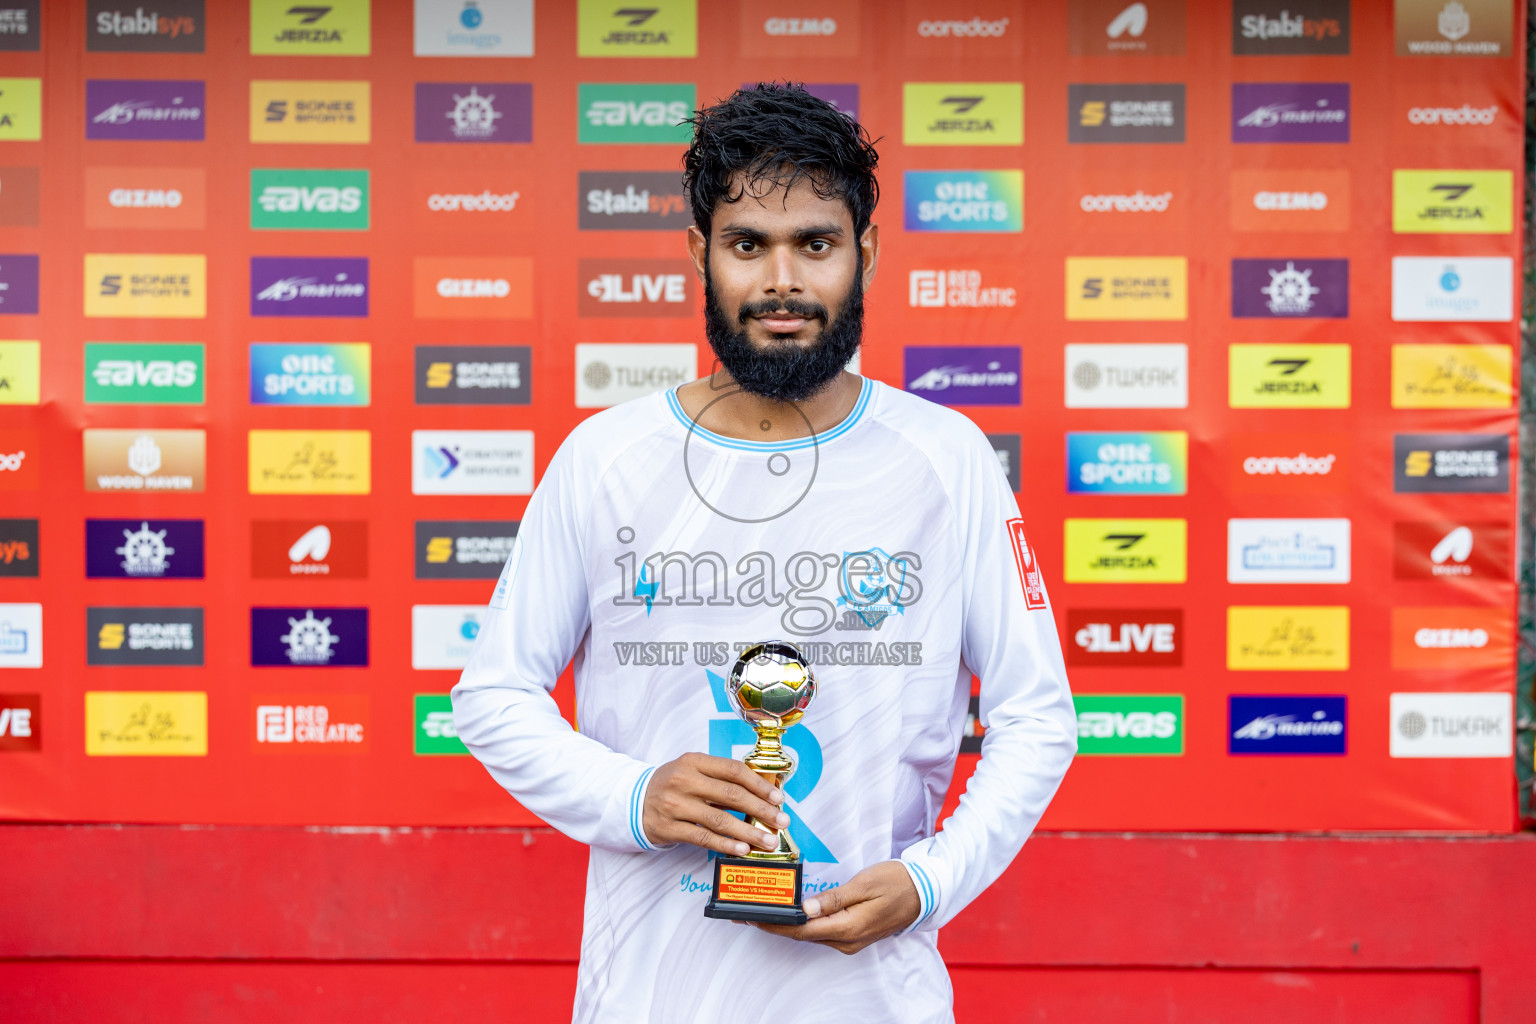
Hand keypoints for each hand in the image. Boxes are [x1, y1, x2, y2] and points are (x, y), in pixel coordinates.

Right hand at [642, 752, 791, 856]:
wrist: (633, 800)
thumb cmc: (671, 785)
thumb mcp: (692, 771)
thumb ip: (720, 779)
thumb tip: (761, 794)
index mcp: (694, 761)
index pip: (733, 770)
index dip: (759, 784)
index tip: (778, 797)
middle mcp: (683, 780)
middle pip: (731, 795)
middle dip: (761, 809)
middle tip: (781, 821)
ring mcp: (674, 805)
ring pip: (719, 820)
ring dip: (748, 832)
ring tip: (767, 840)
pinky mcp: (668, 828)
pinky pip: (703, 838)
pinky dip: (725, 844)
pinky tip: (742, 849)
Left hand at [754, 860, 920, 953]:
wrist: (923, 891)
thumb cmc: (896, 882)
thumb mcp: (865, 884)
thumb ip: (834, 898)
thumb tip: (805, 908)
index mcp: (848, 928)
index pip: (801, 930)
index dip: (774, 925)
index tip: (751, 917)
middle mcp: (846, 940)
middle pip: (802, 934)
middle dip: (773, 924)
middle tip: (746, 912)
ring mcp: (849, 940)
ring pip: (810, 933)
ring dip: (786, 924)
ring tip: (762, 910)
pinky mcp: (852, 934)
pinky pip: (821, 930)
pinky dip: (802, 922)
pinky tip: (789, 913)